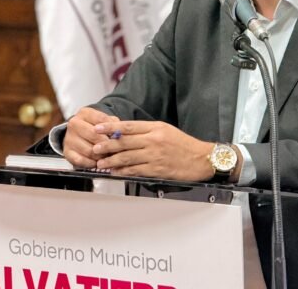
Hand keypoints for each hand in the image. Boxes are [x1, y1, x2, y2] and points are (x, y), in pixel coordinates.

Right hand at [62, 108, 119, 167]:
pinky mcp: (66, 151)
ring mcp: (69, 138)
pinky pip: (81, 160)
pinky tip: (98, 163)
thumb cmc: (96, 127)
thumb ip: (113, 124)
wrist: (79, 135)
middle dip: (107, 144)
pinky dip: (91, 163)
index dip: (112, 128)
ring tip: (108, 157)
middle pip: (94, 135)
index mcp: (85, 113)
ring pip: (89, 150)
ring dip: (101, 156)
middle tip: (115, 149)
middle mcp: (74, 123)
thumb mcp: (105, 121)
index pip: (101, 119)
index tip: (119, 136)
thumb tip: (119, 133)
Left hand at [92, 121, 215, 181]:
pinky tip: (115, 172)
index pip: (128, 126)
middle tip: (95, 148)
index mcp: (155, 128)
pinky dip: (123, 171)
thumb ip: (147, 131)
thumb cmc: (184, 145)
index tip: (97, 128)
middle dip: (107, 145)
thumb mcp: (166, 130)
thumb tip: (125, 132)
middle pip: (124, 142)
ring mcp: (155, 155)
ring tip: (101, 163)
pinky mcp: (157, 169)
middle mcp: (154, 140)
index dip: (110, 127)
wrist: (202, 159)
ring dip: (111, 161)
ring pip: (127, 157)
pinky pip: (135, 170)